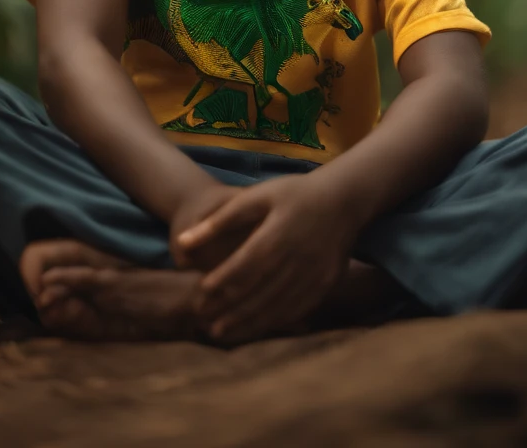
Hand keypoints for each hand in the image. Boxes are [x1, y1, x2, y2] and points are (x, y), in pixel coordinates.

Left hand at [175, 174, 359, 343]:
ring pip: (276, 305)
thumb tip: (182, 242)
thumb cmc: (294, 194)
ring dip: (248, 322)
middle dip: (230, 309)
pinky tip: (255, 328)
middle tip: (204, 322)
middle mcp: (298, 257)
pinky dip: (273, 321)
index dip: (222, 281)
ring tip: (221, 333)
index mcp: (278, 233)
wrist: (343, 200)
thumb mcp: (256, 197)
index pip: (245, 265)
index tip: (200, 293)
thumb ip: (220, 220)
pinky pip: (297, 309)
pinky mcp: (326, 284)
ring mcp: (315, 274)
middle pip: (259, 291)